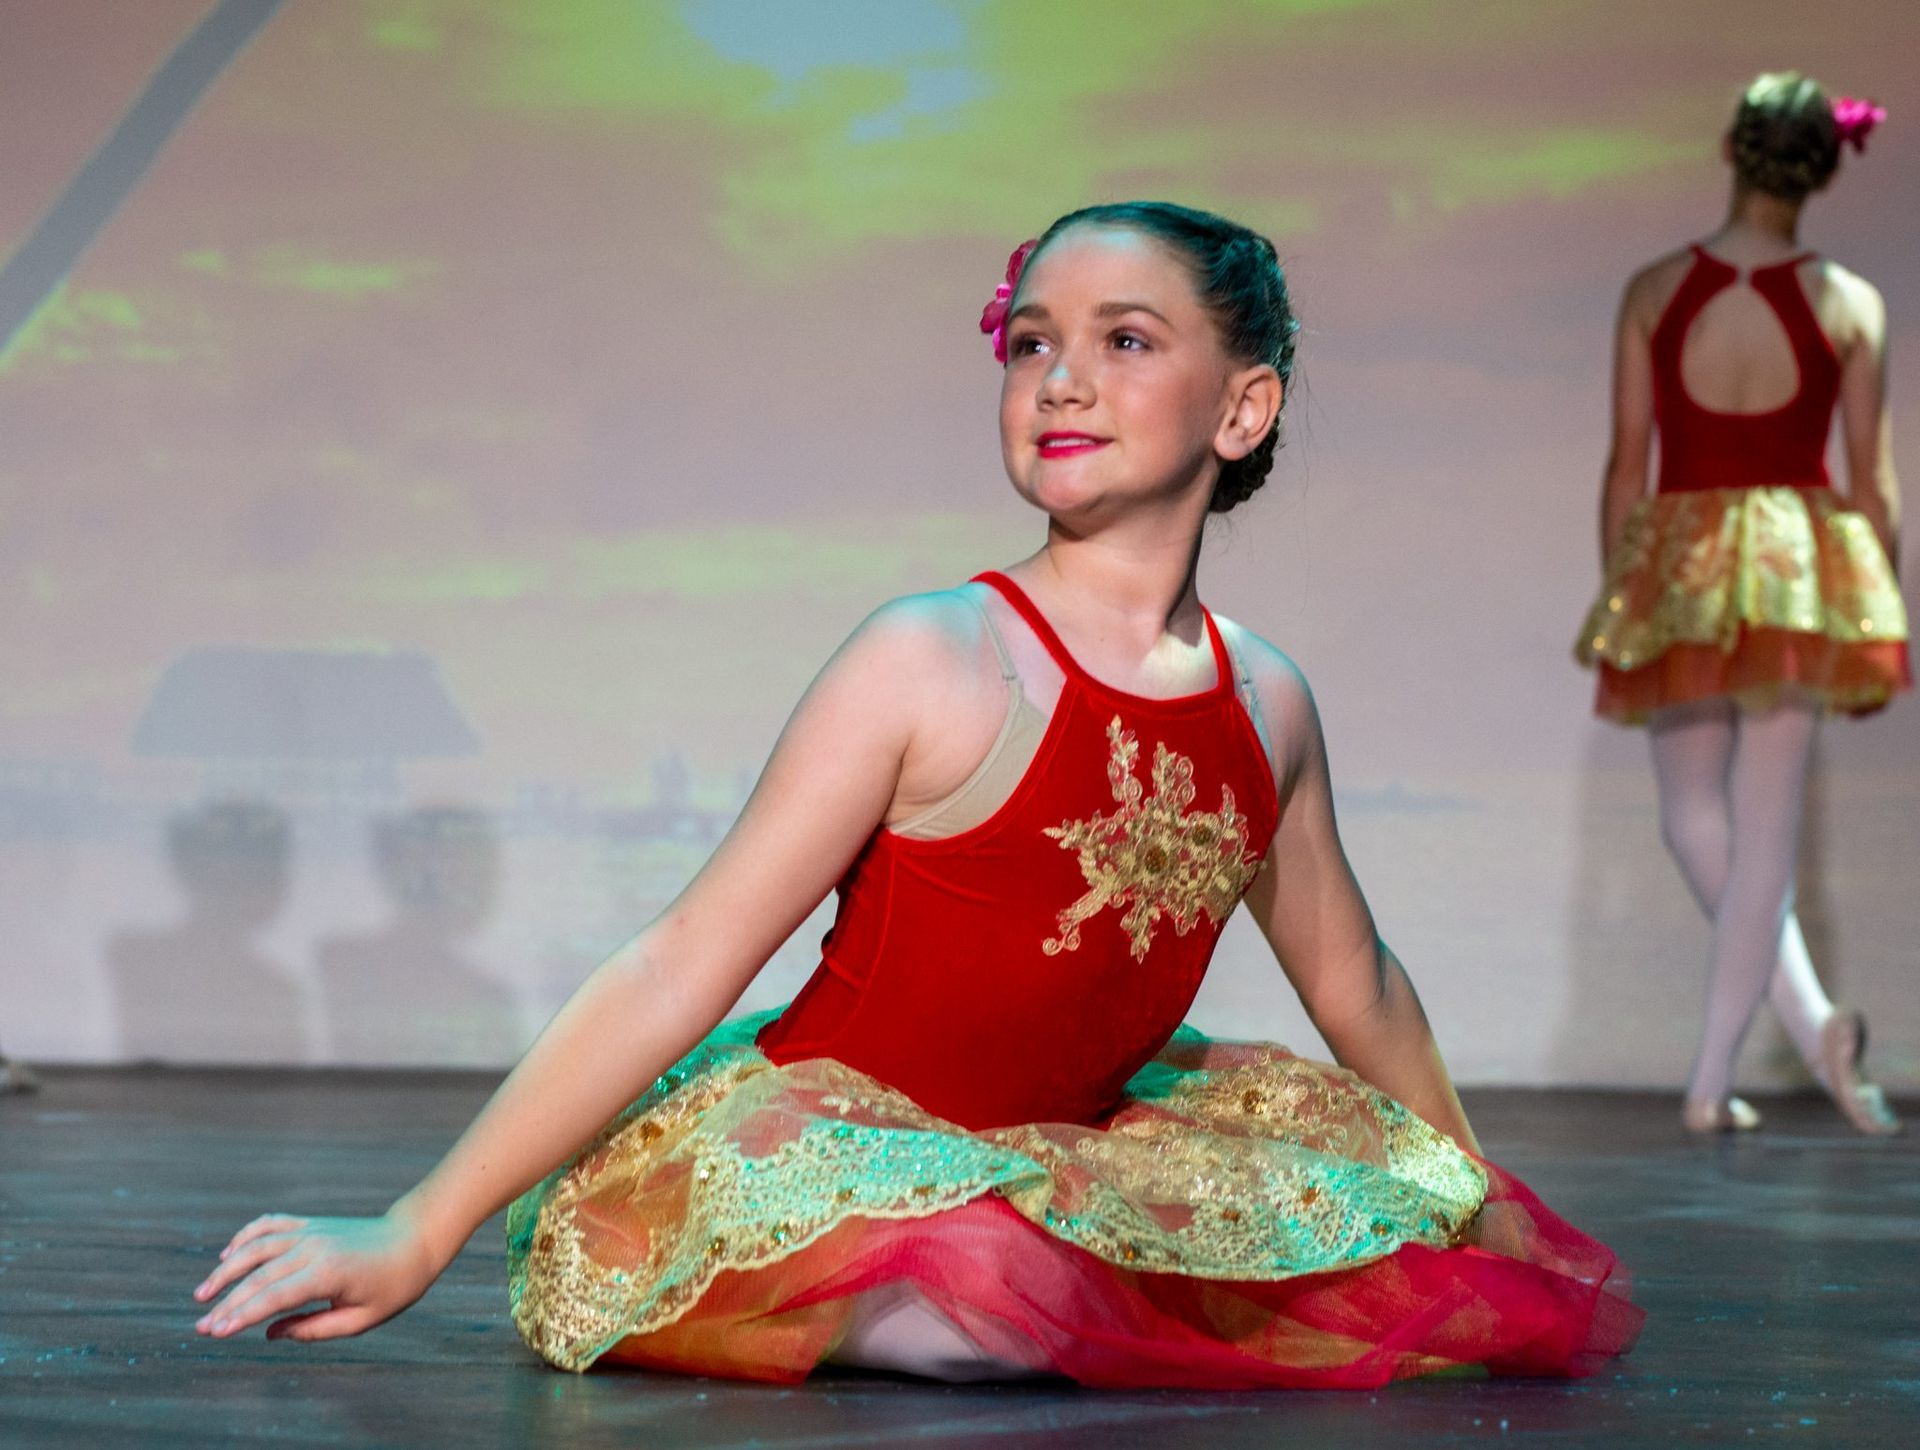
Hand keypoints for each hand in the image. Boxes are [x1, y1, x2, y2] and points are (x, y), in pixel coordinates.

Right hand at [193, 1208, 443, 1341]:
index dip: (243, 1314)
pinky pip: (271, 1225)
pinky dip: (246, 1236)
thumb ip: (314, 1329)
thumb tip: (270, 1333)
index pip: (274, 1296)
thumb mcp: (361, 1319)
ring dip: (226, 1268)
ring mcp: (312, 1230)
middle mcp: (315, 1246)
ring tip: (202, 1293)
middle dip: (227, 1302)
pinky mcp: (312, 1223)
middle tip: (201, 1327)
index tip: (217, 1331)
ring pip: (257, 1246)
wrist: (416, 1238)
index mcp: (329, 1272)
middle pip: (259, 1275)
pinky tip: (227, 1253)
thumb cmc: (395, 1285)